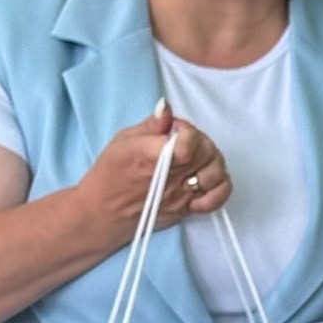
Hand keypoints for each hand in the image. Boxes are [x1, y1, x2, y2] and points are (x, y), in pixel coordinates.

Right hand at [75, 105, 231, 248]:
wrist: (103, 213)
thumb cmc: (110, 174)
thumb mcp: (123, 139)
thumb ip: (152, 124)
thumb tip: (168, 108)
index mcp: (151, 156)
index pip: (188, 144)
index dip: (187, 131)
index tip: (175, 129)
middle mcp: (170, 177)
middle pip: (207, 152)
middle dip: (200, 140)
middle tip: (185, 141)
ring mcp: (180, 195)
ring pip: (215, 172)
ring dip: (211, 160)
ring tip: (195, 158)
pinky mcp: (186, 209)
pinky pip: (217, 198)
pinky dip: (219, 185)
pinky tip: (206, 177)